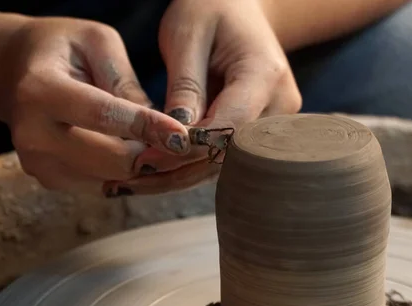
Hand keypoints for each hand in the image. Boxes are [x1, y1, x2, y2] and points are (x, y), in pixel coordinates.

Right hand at [2, 17, 198, 195]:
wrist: (17, 72)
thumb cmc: (63, 49)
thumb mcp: (98, 44)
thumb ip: (128, 83)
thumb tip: (162, 125)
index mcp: (42, 91)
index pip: (104, 116)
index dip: (149, 128)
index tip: (185, 136)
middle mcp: (34, 134)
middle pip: (111, 161)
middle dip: (154, 156)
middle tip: (186, 145)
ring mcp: (40, 163)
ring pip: (112, 180)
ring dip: (146, 169)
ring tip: (166, 147)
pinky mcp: (52, 180)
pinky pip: (105, 186)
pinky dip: (131, 176)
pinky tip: (144, 154)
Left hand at [121, 0, 301, 194]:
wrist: (241, 8)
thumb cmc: (211, 9)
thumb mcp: (186, 34)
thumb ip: (184, 85)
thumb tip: (176, 136)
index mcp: (265, 74)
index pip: (229, 126)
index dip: (188, 148)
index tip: (145, 159)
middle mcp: (281, 104)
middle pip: (230, 154)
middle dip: (180, 171)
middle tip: (131, 181)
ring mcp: (277, 120)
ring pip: (227, 162)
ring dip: (183, 174)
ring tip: (136, 181)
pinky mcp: (263, 130)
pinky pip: (227, 155)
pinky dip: (192, 164)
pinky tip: (158, 170)